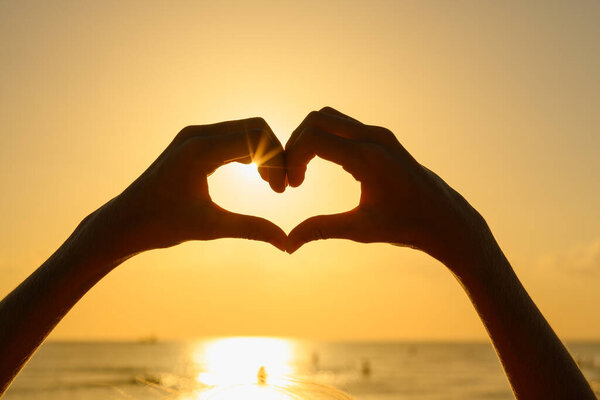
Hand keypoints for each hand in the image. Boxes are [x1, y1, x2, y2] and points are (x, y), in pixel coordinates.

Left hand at [93, 117, 287, 260]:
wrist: (124, 222)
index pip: (257, 138)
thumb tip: (286, 243)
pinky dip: (250, 153)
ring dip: (264, 153)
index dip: (278, 162)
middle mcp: (197, 134)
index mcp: (199, 150)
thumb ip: (252, 229)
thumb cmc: (161, 225)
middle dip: (275, 155)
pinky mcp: (193, 142)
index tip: (281, 191)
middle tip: (280, 188)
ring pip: (245, 130)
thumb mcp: (211, 227)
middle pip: (255, 128)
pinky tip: (255, 177)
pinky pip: (232, 137)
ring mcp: (194, 136)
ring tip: (270, 185)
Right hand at [286, 107, 484, 272]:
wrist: (444, 218)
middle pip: (317, 120)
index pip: (313, 139)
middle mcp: (374, 138)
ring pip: (329, 118)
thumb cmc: (407, 226)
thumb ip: (322, 230)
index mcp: (368, 158)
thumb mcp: (361, 230)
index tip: (291, 186)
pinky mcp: (382, 138)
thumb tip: (288, 244)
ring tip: (301, 171)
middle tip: (291, 176)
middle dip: (295, 144)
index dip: (291, 158)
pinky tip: (320, 167)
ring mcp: (379, 135)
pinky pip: (342, 125)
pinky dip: (323, 139)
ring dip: (308, 139)